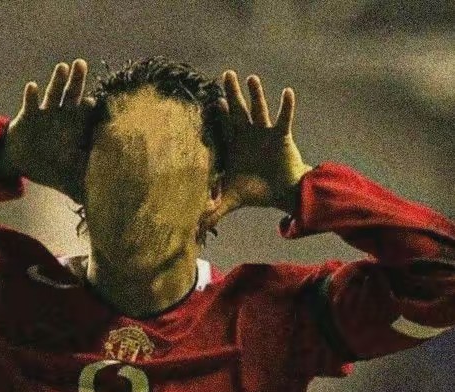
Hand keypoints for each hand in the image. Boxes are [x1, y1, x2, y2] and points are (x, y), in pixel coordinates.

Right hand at [0, 58, 95, 203]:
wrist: (22, 161)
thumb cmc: (49, 166)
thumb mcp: (67, 180)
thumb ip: (84, 190)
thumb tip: (99, 207)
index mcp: (74, 129)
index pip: (88, 116)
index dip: (94, 109)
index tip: (100, 104)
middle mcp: (62, 116)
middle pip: (73, 95)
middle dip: (78, 80)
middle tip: (83, 65)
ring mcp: (45, 112)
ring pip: (53, 92)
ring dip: (58, 80)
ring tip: (63, 67)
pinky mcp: (28, 115)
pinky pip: (30, 103)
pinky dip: (31, 95)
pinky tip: (31, 86)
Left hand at [216, 71, 311, 213]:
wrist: (280, 193)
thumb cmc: (254, 192)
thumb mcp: (229, 200)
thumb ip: (211, 210)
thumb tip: (192, 229)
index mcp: (235, 146)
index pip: (223, 126)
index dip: (217, 114)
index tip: (209, 100)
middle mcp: (249, 135)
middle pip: (238, 110)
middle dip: (232, 93)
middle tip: (225, 74)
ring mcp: (265, 133)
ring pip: (259, 110)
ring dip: (256, 95)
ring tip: (251, 78)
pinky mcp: (282, 136)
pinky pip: (284, 118)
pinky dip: (286, 106)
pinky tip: (287, 92)